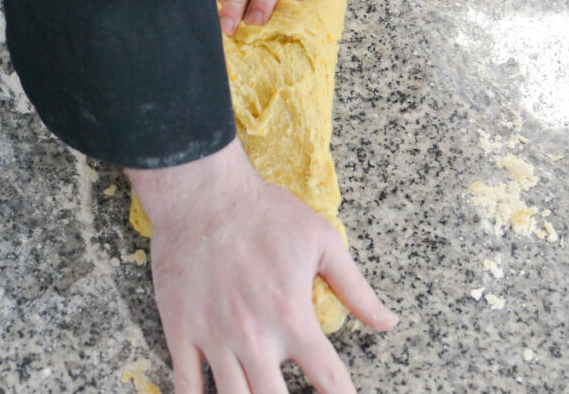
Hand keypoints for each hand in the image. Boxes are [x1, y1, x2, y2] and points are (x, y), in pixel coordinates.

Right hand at [125, 139, 396, 392]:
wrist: (203, 194)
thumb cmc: (264, 213)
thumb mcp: (322, 242)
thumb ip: (356, 289)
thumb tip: (388, 322)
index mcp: (292, 317)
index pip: (328, 378)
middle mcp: (255, 337)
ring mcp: (214, 337)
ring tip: (258, 393)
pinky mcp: (181, 330)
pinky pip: (186, 384)